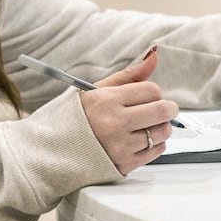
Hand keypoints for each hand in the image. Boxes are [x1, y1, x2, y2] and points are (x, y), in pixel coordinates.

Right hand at [81, 48, 180, 174]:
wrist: (53, 152)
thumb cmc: (75, 118)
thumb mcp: (96, 90)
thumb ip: (129, 75)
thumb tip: (154, 56)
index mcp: (107, 101)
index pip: (151, 90)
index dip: (153, 92)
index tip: (147, 96)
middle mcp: (115, 124)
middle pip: (162, 111)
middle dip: (167, 108)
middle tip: (162, 109)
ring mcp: (120, 146)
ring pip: (162, 132)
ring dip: (162, 126)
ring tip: (148, 125)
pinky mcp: (124, 164)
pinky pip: (156, 151)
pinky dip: (156, 143)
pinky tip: (142, 139)